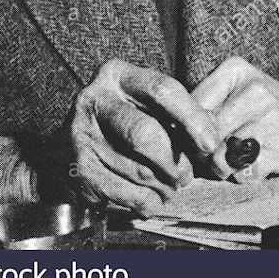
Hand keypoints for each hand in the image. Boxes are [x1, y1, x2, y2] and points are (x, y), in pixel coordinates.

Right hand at [70, 59, 219, 215]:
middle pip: (146, 134)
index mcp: (117, 75)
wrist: (67, 149)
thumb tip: (211, 141)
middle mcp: (95, 99)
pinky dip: (147, 202)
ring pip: (138, 169)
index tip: (209, 144)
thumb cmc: (122, 124)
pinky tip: (152, 199)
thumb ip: (177, 116)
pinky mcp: (78, 168)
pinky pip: (125, 193)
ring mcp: (82, 134)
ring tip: (170, 187)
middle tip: (186, 175)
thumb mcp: (146, 105)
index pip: (163, 90)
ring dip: (164, 186)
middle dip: (174, 162)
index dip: (192, 118)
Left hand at [192, 57, 278, 181]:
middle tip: (213, 152)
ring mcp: (270, 119)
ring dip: (222, 167)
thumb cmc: (269, 106)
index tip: (195, 136)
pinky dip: (243, 177)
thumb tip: (177, 136)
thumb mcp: (238, 90)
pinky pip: (244, 174)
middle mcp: (254, 90)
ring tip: (234, 158)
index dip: (187, 128)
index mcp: (235, 70)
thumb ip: (206, 107)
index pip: (190, 106)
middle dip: (202, 151)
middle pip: (203, 134)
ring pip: (220, 156)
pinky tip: (254, 165)